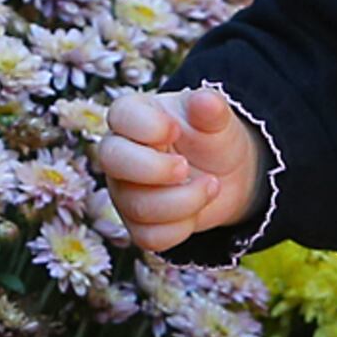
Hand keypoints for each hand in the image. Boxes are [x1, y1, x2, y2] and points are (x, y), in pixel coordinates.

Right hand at [97, 82, 261, 253]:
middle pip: (111, 160)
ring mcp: (124, 192)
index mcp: (132, 117)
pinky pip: (149, 237)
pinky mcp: (136, 225)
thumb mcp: (216, 120)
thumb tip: (205, 100)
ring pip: (137, 206)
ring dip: (184, 201)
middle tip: (186, 167)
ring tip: (212, 185)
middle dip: (155, 169)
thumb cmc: (211, 138)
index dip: (147, 126)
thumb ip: (211, 109)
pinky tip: (198, 210)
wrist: (226, 175)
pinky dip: (182, 228)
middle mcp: (119, 154)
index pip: (119, 115)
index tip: (176, 130)